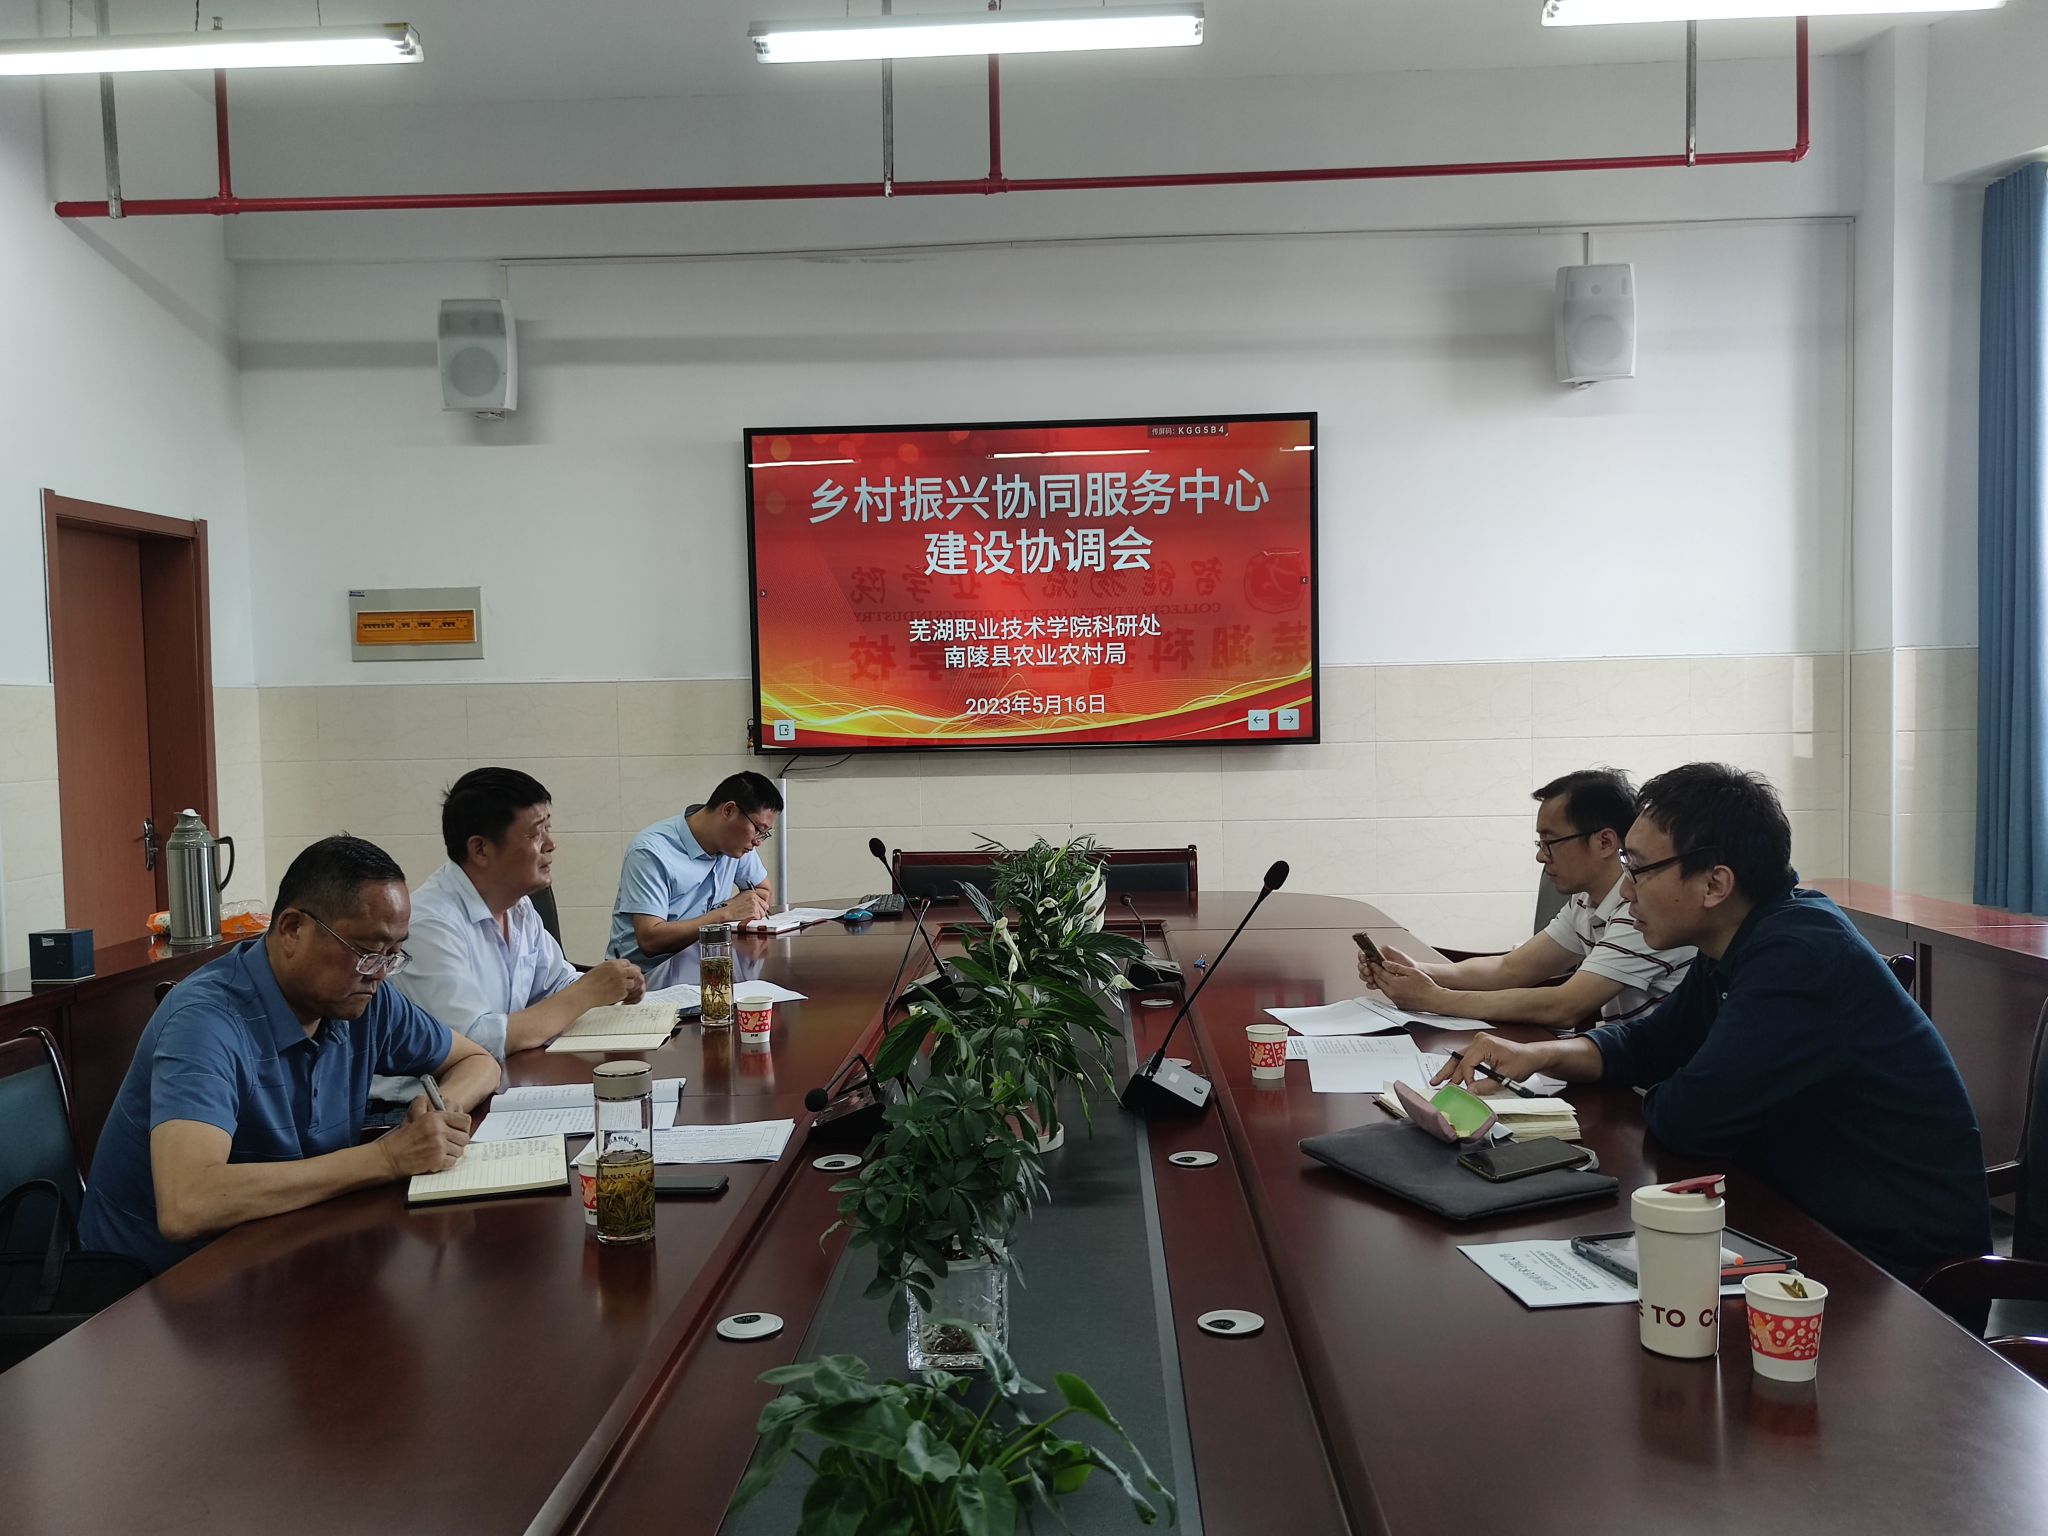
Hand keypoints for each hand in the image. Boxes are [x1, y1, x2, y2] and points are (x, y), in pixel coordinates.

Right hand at [379, 1097, 472, 1177]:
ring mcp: (439, 1145)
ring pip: (460, 1151)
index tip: (458, 1132)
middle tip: (448, 1146)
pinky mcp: (437, 1159)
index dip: (463, 1128)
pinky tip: (435, 1160)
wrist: (390, 1156)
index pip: (465, 1120)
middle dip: (458, 1143)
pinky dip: (446, 1163)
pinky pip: (452, 1162)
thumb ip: (442, 1120)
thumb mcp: (422, 1120)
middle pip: (465, 1137)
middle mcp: (439, 1129)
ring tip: (439, 1153)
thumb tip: (463, 1127)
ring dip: (451, 1154)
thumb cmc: (404, 1140)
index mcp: (436, 1117)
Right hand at [582, 957, 642, 1006]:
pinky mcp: (621, 992)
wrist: (584, 993)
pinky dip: (621, 995)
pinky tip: (612, 994)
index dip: (627, 968)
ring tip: (616, 989)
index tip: (625, 972)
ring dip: (627, 986)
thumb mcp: (601, 968)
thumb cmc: (588, 982)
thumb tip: (619, 968)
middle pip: (635, 971)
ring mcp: (621, 982)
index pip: (628, 963)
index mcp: (613, 964)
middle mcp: (619, 971)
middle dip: (632, 976)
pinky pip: (626, 993)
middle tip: (628, 981)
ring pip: (632, 983)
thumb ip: (612, 967)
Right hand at [722, 886, 771, 923]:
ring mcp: (754, 904)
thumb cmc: (732, 906)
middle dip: (761, 911)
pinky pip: (759, 918)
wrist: (726, 912)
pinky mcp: (754, 912)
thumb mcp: (743, 897)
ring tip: (749, 915)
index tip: (761, 907)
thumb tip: (761, 903)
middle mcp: (754, 897)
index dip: (763, 904)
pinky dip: (754, 919)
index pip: (765, 896)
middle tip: (754, 913)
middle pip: (765, 906)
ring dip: (758, 916)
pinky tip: (748, 917)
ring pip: (763, 913)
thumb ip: (753, 898)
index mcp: (752, 892)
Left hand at [1372, 956, 1446, 1011]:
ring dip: (1381, 982)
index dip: (1375, 967)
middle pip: (1379, 981)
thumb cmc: (1426, 986)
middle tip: (1375, 968)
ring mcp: (1395, 1000)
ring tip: (1383, 976)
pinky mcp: (1398, 1005)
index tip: (1372, 963)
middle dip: (1375, 974)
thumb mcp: (1411, 971)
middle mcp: (1393, 993)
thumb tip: (1386, 964)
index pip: (1380, 973)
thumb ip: (1396, 967)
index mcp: (1395, 983)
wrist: (1433, 999)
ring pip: (1384, 989)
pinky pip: (1390, 995)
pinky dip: (1388, 990)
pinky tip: (1393, 986)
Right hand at [1431, 1033, 1551, 1092]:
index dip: (1465, 1078)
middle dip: (1447, 1072)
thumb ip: (1486, 1085)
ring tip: (1438, 1079)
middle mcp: (1479, 1040)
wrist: (1531, 1056)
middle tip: (1436, 1082)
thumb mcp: (1505, 1077)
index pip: (1467, 1063)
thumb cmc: (1522, 1062)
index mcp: (1484, 1045)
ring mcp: (1479, 1042)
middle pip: (1458, 1058)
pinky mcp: (1480, 1046)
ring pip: (1459, 1057)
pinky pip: (1466, 1057)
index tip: (1467, 1089)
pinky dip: (1459, 1066)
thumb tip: (1470, 1090)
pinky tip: (1452, 1075)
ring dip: (1450, 1069)